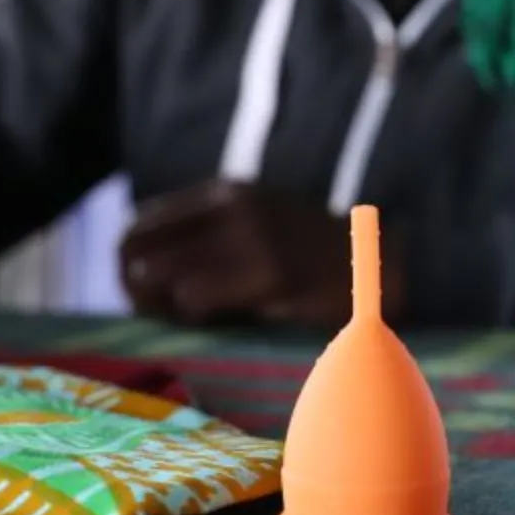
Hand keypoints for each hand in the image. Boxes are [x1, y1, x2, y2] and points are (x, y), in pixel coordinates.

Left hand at [118, 180, 389, 329]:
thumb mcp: (257, 227)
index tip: (146, 293)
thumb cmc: (313, 262)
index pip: (140, 224)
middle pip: (137, 248)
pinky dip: (192, 315)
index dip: (129, 264)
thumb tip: (136, 270)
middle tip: (158, 315)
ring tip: (184, 319)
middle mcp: (233, 207)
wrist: (385, 265)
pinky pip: (195, 297)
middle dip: (135, 288)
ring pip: (158, 273)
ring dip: (158, 305)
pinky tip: (216, 321)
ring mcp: (252, 237)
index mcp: (226, 193)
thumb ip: (206, 239)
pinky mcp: (269, 273)